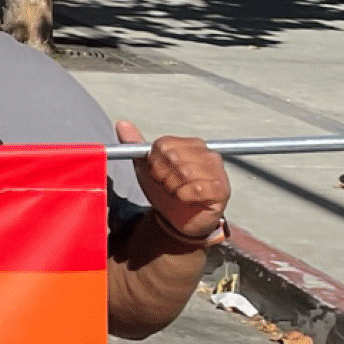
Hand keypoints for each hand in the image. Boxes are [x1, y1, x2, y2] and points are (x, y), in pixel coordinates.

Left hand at [120, 121, 227, 244]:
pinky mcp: (221, 189)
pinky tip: (187, 199)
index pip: (163, 144)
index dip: (154, 163)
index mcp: (190, 144)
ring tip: (177, 192)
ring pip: (184, 173)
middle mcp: (207, 154)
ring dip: (172, 188)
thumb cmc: (166, 191)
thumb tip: (122, 124)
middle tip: (168, 185)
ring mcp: (217, 171)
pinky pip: (196, 189)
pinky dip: (184, 196)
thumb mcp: (146, 167)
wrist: (177, 219)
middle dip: (163, 176)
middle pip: (173, 157)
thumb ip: (134, 145)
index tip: (158, 173)